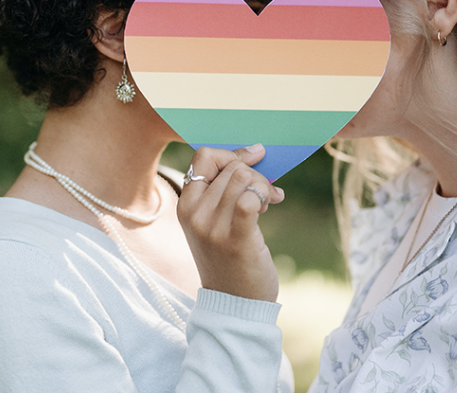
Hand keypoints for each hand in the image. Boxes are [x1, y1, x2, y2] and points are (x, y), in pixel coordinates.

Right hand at [177, 144, 284, 302]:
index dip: (232, 154)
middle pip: (231, 166)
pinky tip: (271, 203)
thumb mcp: (213, 221)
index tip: (253, 159)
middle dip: (255, 173)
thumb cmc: (228, 258)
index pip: (204, 156)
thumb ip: (223, 190)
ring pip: (244, 177)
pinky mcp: (236, 239)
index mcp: (185, 205)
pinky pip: (249, 200)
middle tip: (266, 193)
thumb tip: (254, 152)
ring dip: (263, 185)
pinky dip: (264, 195)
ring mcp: (212, 227)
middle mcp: (194, 213)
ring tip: (268, 201)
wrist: (233, 304)